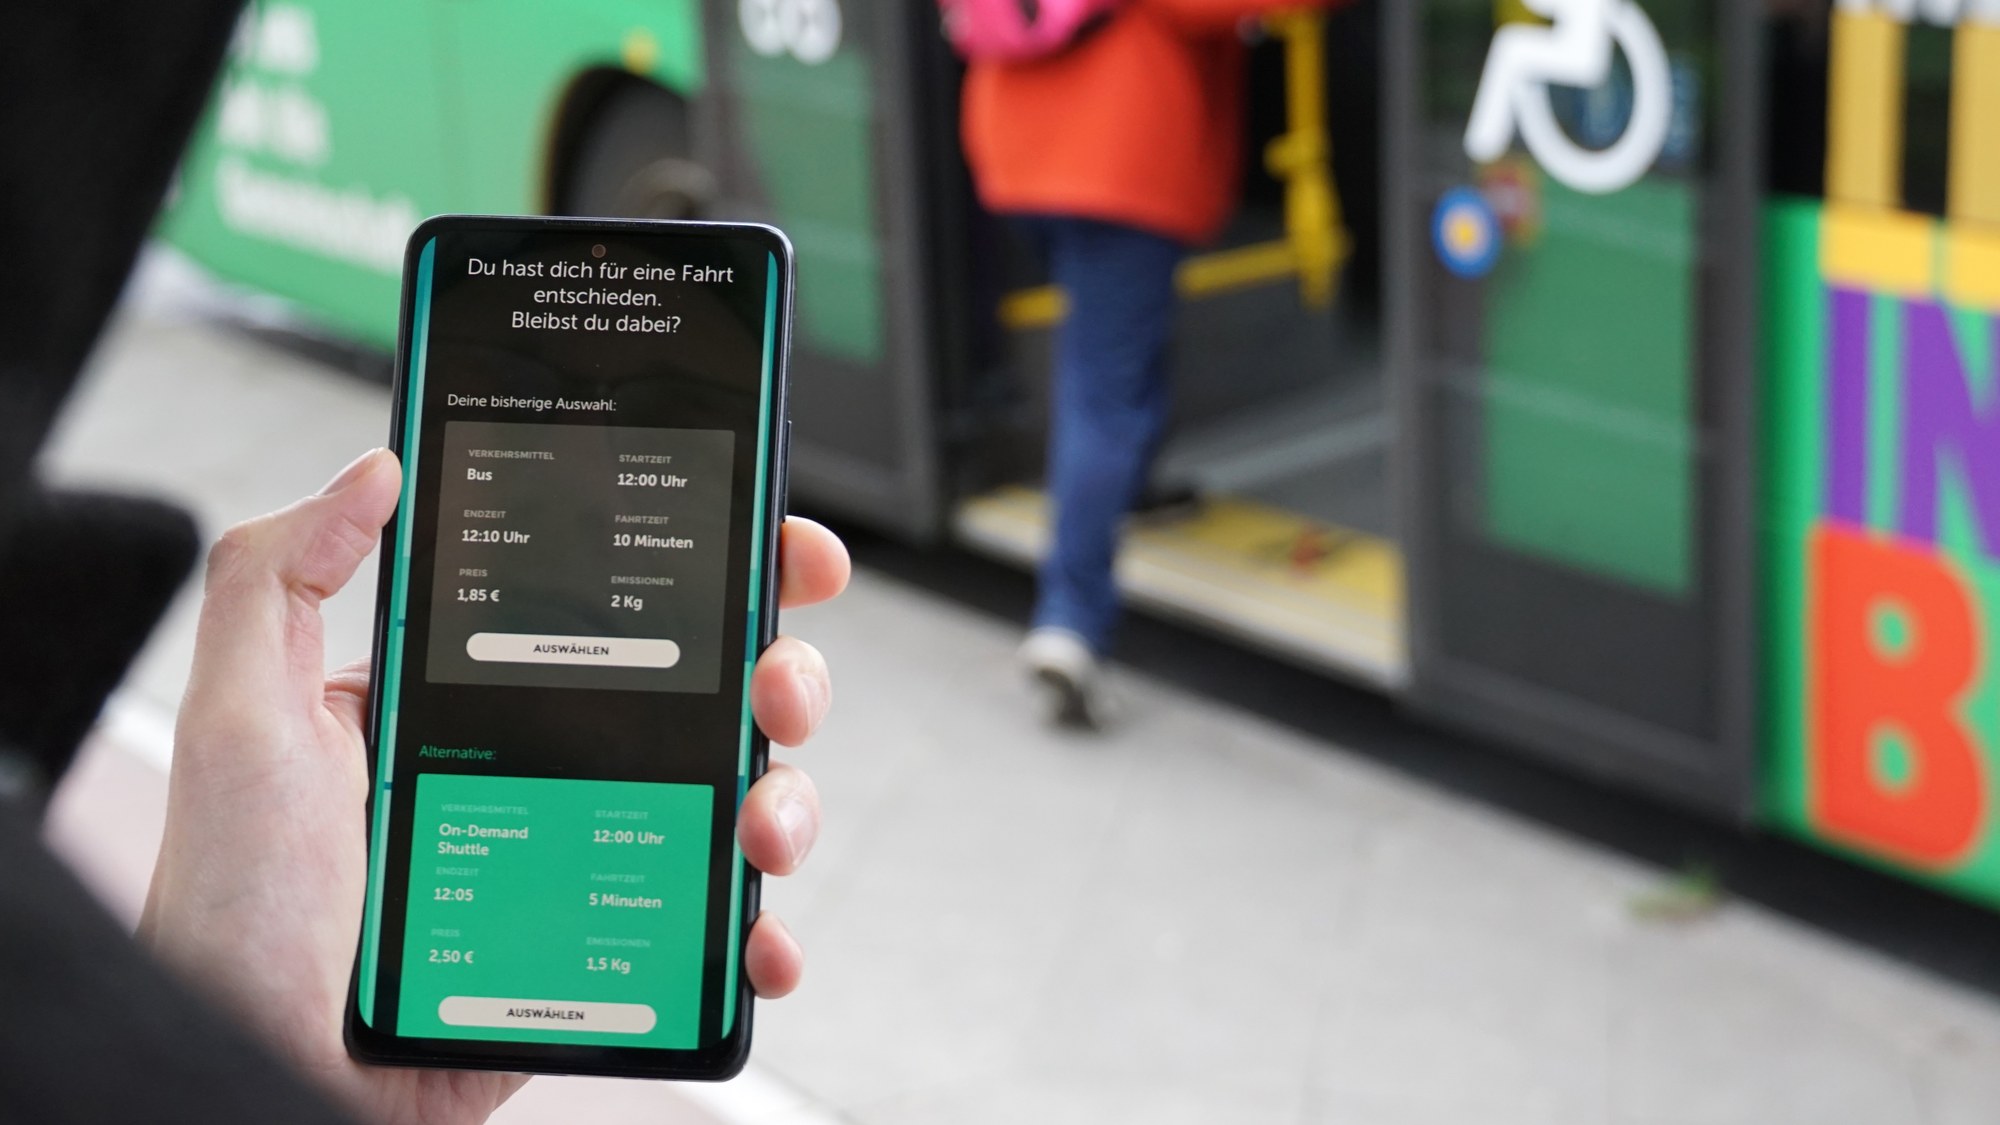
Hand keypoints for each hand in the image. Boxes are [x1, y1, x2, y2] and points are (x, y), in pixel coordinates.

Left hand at [138, 449, 848, 1124]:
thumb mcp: (237, 719)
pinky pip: (715, 937)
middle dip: (783, 675)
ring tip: (759, 828)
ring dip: (787, 803)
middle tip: (776, 688)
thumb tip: (370, 470)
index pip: (619, 605)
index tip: (775, 550)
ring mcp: (591, 858)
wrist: (263, 1070)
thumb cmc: (236, 911)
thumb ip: (276, 577)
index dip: (716, 568)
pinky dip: (761, 936)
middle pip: (710, 695)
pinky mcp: (610, 956)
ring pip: (736, 804)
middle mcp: (552, 766)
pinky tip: (756, 936)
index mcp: (480, 695)